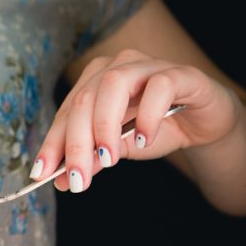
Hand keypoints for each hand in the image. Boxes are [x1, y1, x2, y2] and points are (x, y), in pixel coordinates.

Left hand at [31, 48, 241, 192]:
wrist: (203, 124)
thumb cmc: (155, 131)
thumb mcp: (117, 150)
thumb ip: (91, 160)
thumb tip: (62, 180)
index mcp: (94, 82)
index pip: (65, 113)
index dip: (52, 143)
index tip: (42, 173)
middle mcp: (117, 67)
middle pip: (84, 100)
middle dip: (76, 144)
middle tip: (77, 178)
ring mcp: (149, 66)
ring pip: (114, 84)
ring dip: (105, 125)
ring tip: (109, 159)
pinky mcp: (182, 73)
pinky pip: (159, 87)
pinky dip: (147, 116)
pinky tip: (143, 140)